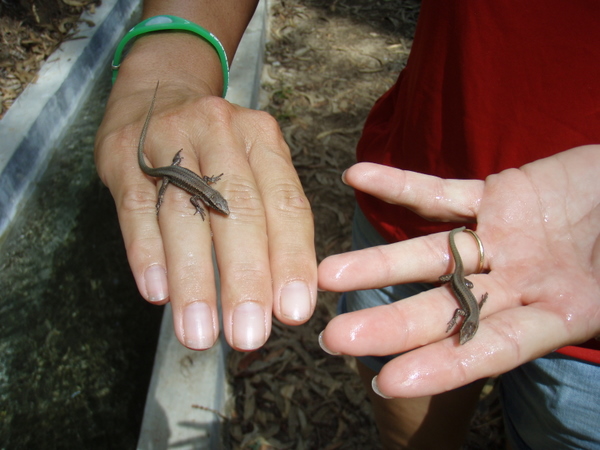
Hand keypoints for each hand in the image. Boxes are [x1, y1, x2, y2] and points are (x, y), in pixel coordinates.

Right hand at [95, 80, 315, 351]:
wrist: (159, 92)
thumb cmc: (218, 149)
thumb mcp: (255, 165)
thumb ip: (271, 219)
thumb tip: (284, 296)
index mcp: (263, 139)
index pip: (287, 204)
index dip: (292, 260)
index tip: (293, 312)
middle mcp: (222, 133)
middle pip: (237, 211)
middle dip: (245, 279)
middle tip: (249, 334)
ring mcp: (170, 139)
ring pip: (185, 215)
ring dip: (194, 280)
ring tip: (199, 332)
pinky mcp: (125, 155)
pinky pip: (138, 210)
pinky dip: (148, 253)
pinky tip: (157, 293)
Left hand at [318, 145, 599, 397]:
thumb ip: (597, 304)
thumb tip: (586, 323)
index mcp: (555, 315)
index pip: (490, 347)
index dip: (442, 367)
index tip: (386, 382)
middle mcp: (517, 283)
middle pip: (443, 307)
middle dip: (390, 323)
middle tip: (333, 338)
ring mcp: (501, 238)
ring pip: (430, 253)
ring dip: (377, 261)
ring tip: (328, 274)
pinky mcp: (495, 194)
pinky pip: (440, 190)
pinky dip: (399, 184)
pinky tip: (356, 176)